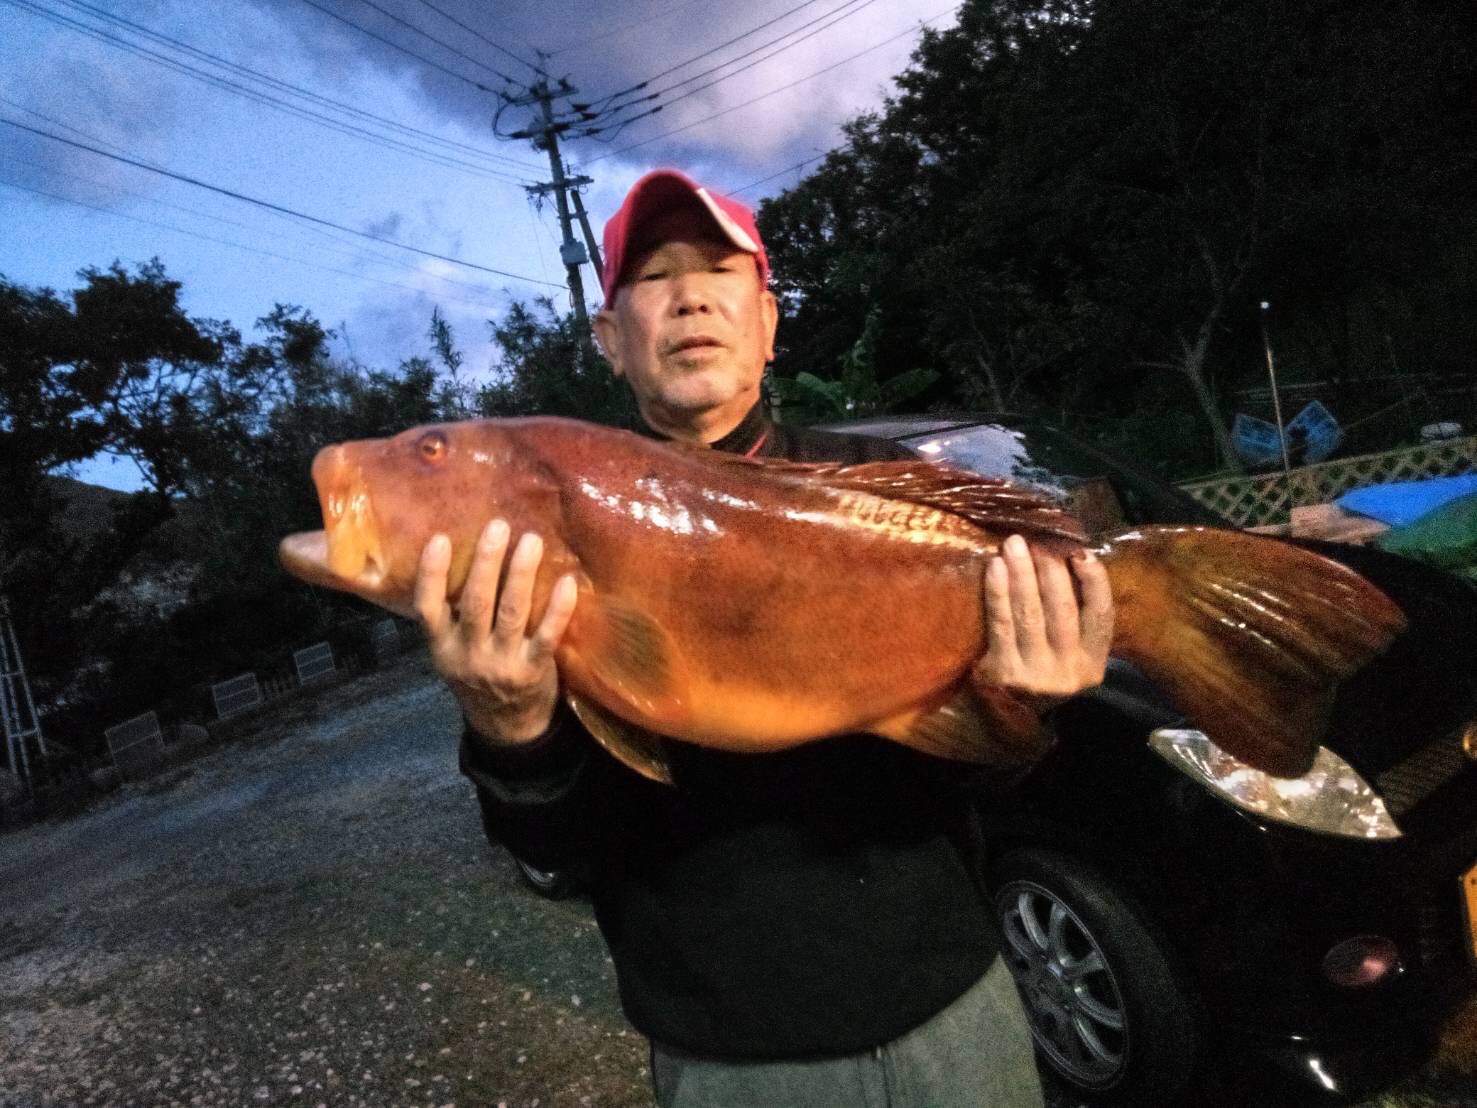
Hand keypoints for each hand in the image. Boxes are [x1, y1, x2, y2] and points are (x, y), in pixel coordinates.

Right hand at [414, 519, 578, 745]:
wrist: (506, 727)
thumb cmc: (478, 677)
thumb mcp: (452, 654)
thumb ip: (452, 618)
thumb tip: (464, 556)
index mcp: (443, 648)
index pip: (428, 608)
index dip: (431, 574)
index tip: (440, 538)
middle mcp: (469, 655)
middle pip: (476, 602)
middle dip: (487, 562)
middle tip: (499, 526)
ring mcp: (502, 663)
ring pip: (511, 612)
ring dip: (521, 574)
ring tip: (531, 541)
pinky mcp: (534, 669)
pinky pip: (547, 635)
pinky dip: (558, 608)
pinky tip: (567, 582)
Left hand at [975, 533, 1113, 705]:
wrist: (1009, 718)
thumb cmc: (1042, 671)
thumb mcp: (1071, 656)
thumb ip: (1078, 619)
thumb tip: (1070, 559)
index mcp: (1092, 662)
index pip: (1102, 616)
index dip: (1095, 582)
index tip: (1081, 553)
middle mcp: (1068, 670)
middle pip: (1063, 610)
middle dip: (1050, 570)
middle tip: (1038, 540)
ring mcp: (1035, 673)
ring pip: (1031, 613)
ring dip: (1022, 574)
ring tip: (1014, 545)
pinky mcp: (1004, 672)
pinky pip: (1001, 623)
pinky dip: (998, 592)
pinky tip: (995, 568)